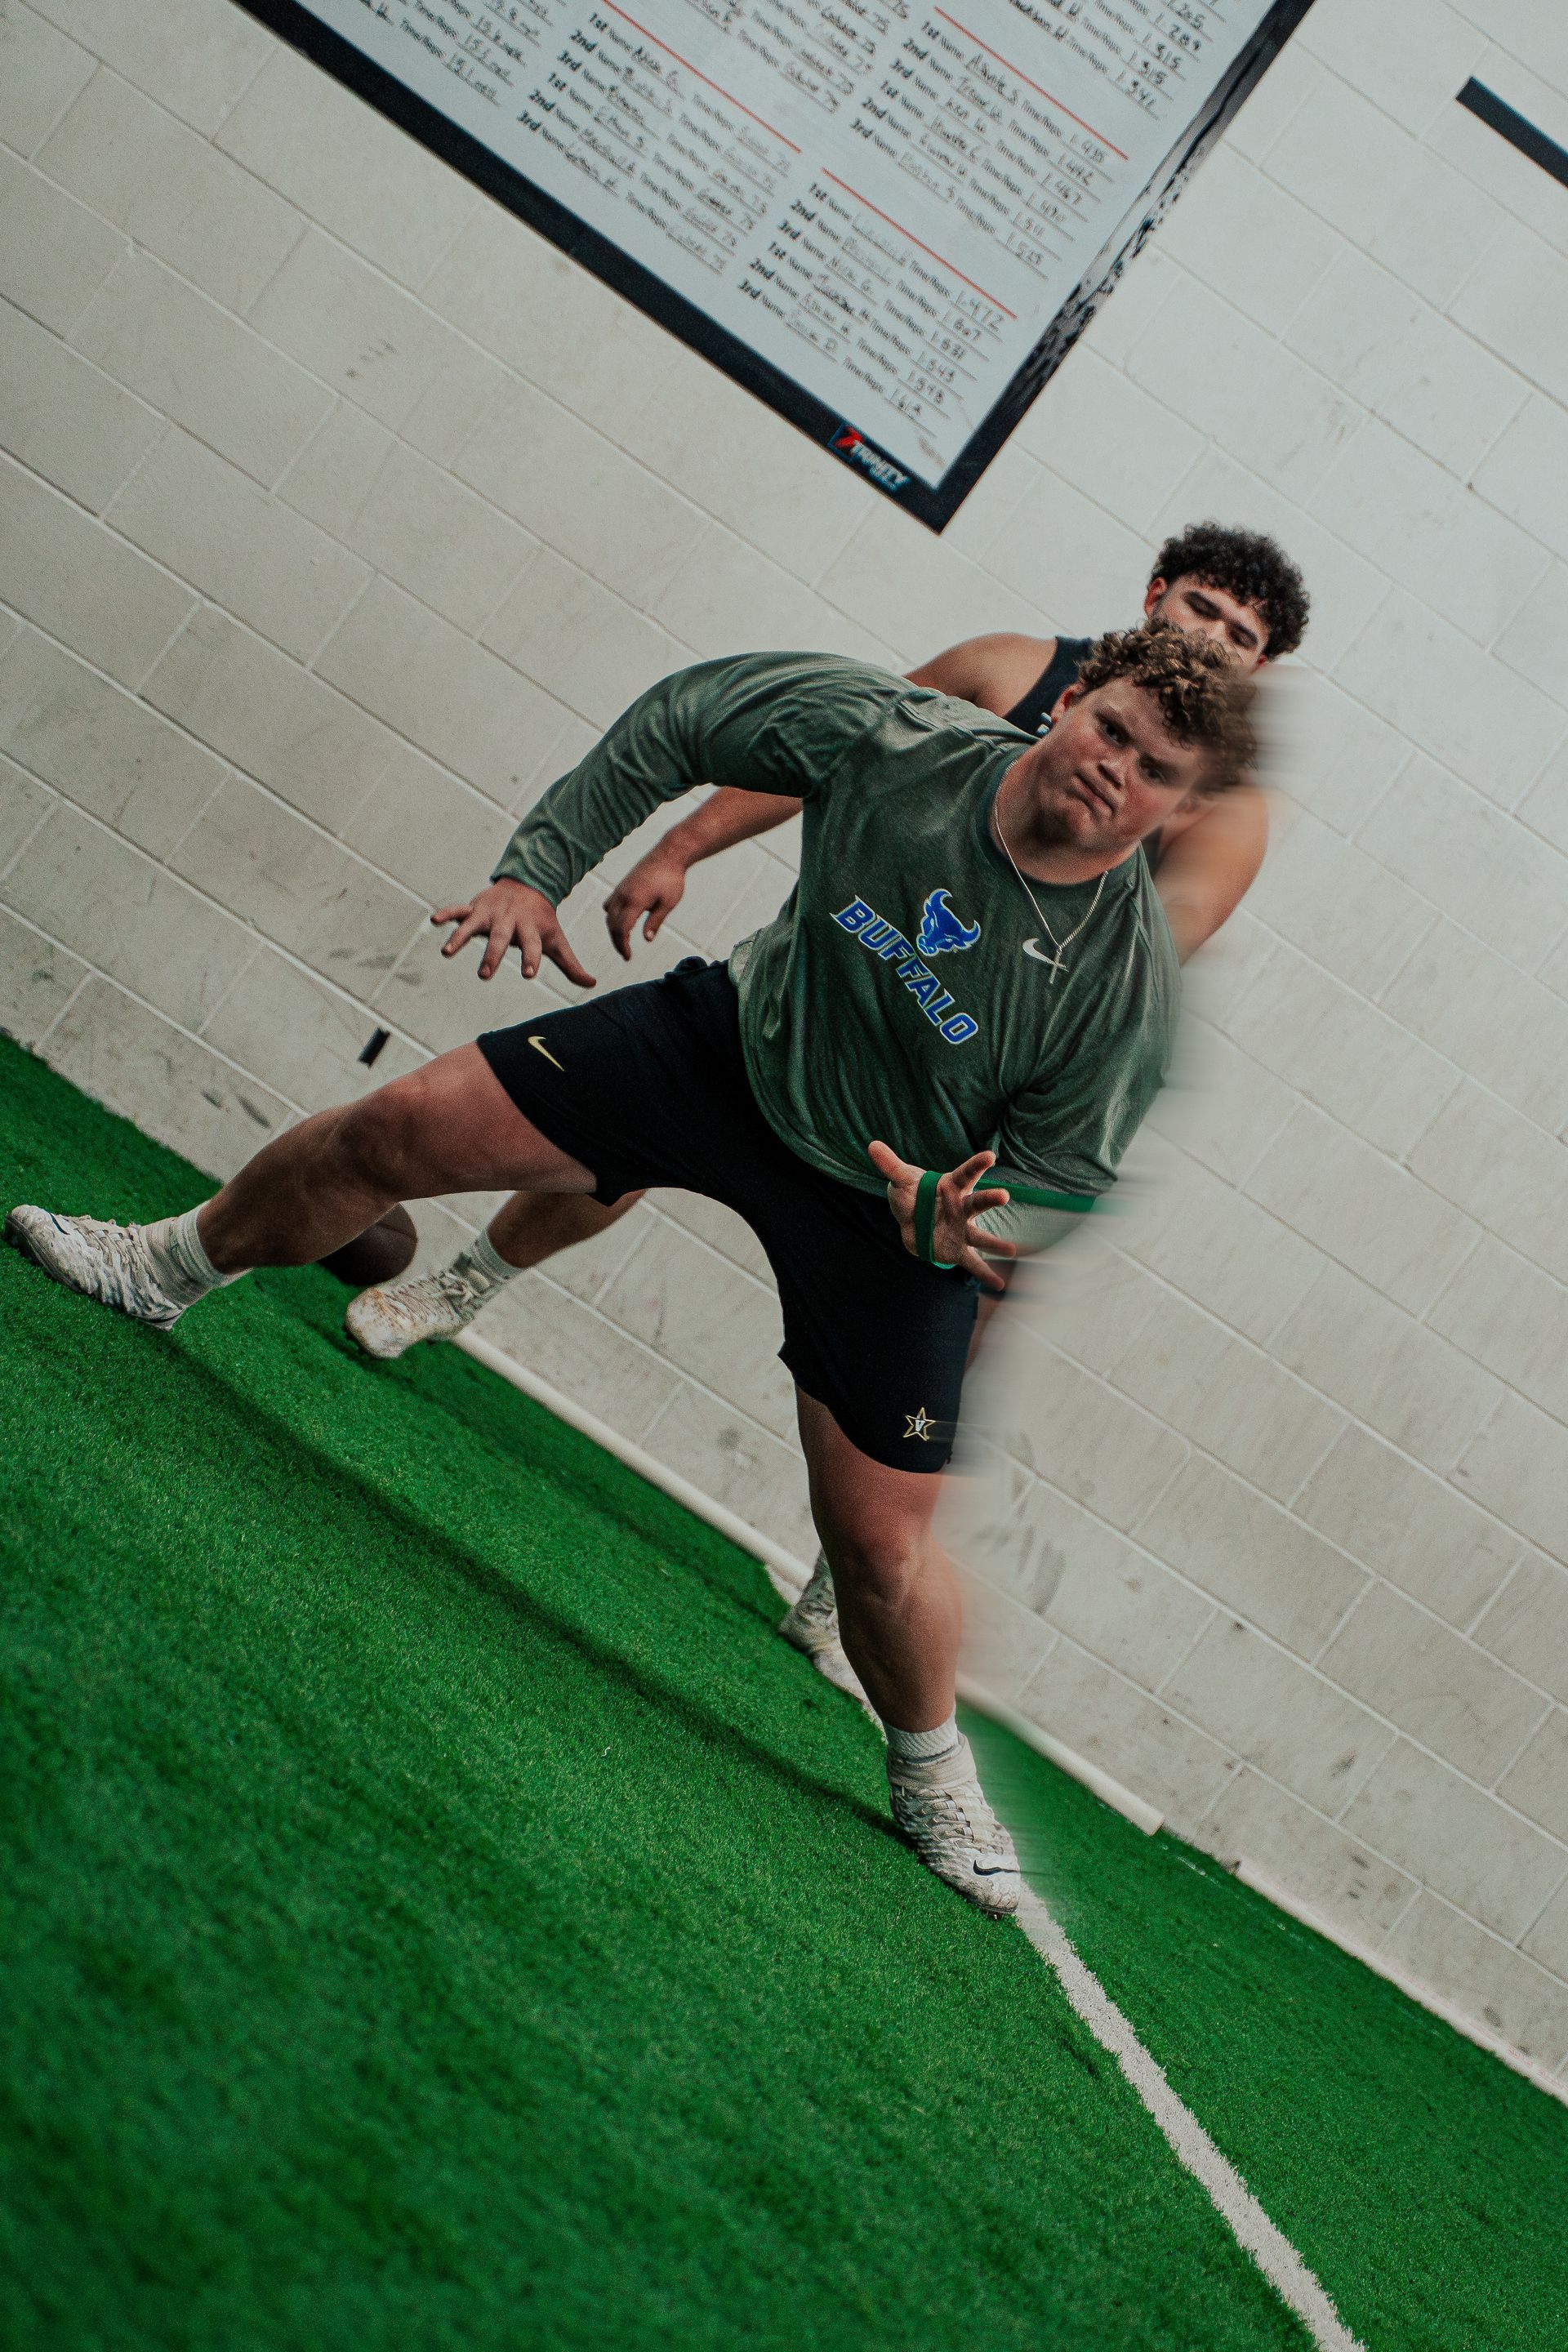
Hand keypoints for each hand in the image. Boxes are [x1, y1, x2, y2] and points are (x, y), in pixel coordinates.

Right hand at [431, 879, 595, 986]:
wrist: (529, 884)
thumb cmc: (542, 920)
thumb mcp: (556, 940)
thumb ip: (571, 964)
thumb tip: (591, 983)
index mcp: (531, 928)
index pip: (533, 946)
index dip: (532, 959)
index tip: (528, 974)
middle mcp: (510, 920)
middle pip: (501, 938)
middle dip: (493, 955)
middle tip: (484, 975)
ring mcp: (490, 913)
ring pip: (474, 925)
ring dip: (460, 937)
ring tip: (447, 952)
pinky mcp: (476, 907)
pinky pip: (459, 910)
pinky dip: (447, 914)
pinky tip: (434, 921)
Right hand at [603, 845, 688, 959]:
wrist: (669, 854)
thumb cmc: (672, 879)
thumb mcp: (667, 903)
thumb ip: (655, 922)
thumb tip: (646, 939)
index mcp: (634, 901)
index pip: (621, 929)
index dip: (622, 945)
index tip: (628, 957)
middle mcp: (623, 895)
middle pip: (612, 924)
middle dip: (617, 941)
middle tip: (626, 954)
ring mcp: (620, 889)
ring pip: (609, 914)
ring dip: (614, 929)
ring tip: (623, 941)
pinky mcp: (622, 885)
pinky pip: (610, 904)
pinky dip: (612, 915)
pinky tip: (622, 920)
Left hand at [867, 1141, 1014, 1292]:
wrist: (913, 1220)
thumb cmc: (913, 1195)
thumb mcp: (901, 1180)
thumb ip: (890, 1165)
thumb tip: (872, 1145)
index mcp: (951, 1187)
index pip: (966, 1173)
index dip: (976, 1164)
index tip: (990, 1156)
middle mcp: (962, 1207)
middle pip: (978, 1202)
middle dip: (990, 1199)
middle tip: (1004, 1195)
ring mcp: (963, 1229)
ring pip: (979, 1236)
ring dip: (994, 1243)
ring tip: (1012, 1251)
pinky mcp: (958, 1248)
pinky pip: (972, 1262)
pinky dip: (984, 1273)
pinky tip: (999, 1285)